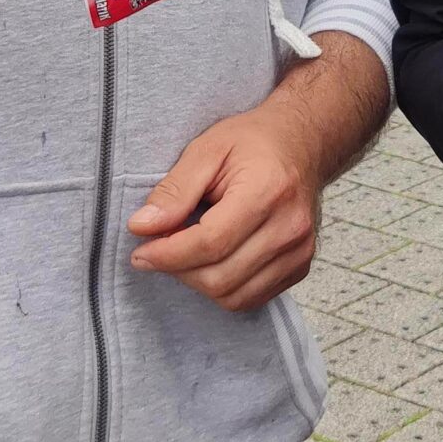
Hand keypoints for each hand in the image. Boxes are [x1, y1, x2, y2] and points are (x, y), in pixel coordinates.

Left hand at [127, 106, 323, 310]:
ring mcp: (299, 251)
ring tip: (185, 253)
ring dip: (197, 281)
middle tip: (158, 249)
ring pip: (233, 296)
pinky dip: (222, 288)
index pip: (210, 243)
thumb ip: (174, 190)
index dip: (168, 254)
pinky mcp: (299, 267)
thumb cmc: (254, 142)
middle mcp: (290, 227)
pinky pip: (250, 298)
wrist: (301, 145)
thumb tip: (142, 226)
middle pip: (219, 277)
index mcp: (268, 191)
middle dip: (178, 269)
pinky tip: (211, 261)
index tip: (141, 251)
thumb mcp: (206, 149)